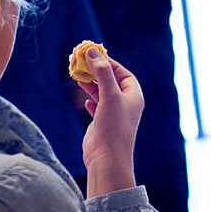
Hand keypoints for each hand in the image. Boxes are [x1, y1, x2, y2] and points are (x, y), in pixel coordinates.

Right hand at [76, 47, 144, 169]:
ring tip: (76, 75)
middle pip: (111, 81)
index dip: (108, 63)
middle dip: (96, 71)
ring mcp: (114, 114)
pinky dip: (90, 100)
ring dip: (90, 84)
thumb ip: (102, 73)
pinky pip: (97, 106)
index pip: (123, 73)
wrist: (107, 159)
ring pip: (102, 93)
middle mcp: (125, 104)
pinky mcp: (102, 123)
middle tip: (80, 62)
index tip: (93, 55)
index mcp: (133, 96)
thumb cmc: (113, 128)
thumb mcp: (109, 95)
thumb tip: (92, 51)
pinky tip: (84, 100)